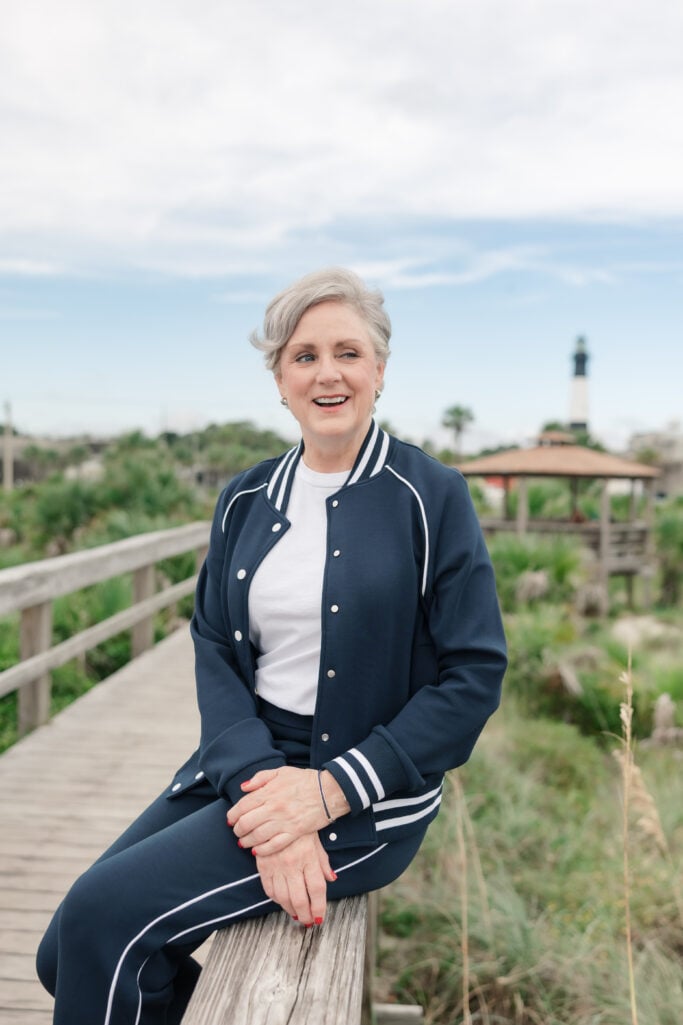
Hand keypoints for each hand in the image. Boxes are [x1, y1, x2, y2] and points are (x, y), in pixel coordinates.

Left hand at [227, 766, 349, 854]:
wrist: (329, 791)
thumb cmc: (304, 780)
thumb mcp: (281, 772)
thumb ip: (260, 778)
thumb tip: (243, 788)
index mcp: (270, 791)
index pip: (243, 805)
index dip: (233, 814)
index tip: (230, 819)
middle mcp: (274, 807)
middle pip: (247, 823)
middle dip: (238, 830)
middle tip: (236, 832)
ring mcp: (284, 821)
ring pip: (257, 836)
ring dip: (246, 841)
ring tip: (243, 842)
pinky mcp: (294, 833)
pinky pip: (274, 845)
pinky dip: (262, 850)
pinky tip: (257, 851)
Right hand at [256, 833, 336, 924]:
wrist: (276, 813)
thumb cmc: (299, 828)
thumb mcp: (315, 841)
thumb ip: (323, 862)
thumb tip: (332, 879)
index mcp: (308, 857)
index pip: (317, 889)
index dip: (319, 907)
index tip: (320, 917)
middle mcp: (293, 864)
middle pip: (300, 899)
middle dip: (305, 915)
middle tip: (308, 921)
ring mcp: (277, 866)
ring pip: (284, 898)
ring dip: (290, 910)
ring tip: (296, 914)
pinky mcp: (263, 866)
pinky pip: (269, 890)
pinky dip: (276, 899)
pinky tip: (282, 901)